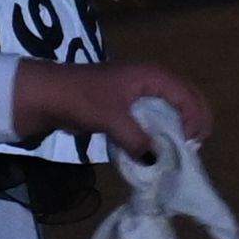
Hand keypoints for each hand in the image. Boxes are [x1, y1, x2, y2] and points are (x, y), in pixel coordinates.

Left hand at [15, 58, 210, 155]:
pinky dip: (157, 129)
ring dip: (175, 126)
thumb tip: (156, 161)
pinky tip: (155, 146)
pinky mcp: (122, 104)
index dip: (195, 119)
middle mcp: (148, 80)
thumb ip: (136, 139)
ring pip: (167, 107)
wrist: (43, 94)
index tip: (190, 144)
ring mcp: (135, 91)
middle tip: (195, 147)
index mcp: (151, 76)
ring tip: (180, 149)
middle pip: (183, 98)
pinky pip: (149, 116)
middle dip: (193, 120)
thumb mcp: (111, 119)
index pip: (187, 95)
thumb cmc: (80, 99)